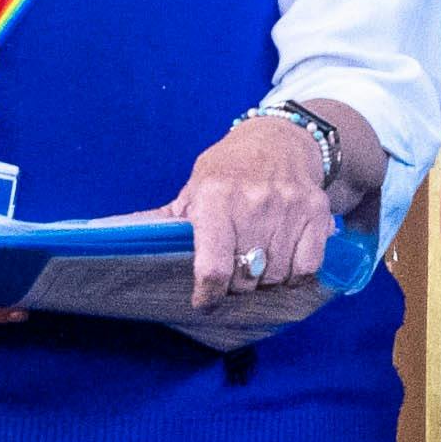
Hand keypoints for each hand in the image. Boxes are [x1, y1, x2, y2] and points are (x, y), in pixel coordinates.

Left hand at [170, 110, 339, 313]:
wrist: (280, 139)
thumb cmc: (230, 168)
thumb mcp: (195, 186)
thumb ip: (167, 219)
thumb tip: (124, 235)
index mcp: (216, 197)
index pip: (214, 267)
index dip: (208, 295)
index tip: (205, 302)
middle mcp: (253, 202)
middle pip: (245, 277)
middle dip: (236, 286)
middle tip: (231, 277)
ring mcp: (288, 207)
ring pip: (276, 276)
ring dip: (264, 282)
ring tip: (256, 267)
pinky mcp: (316, 212)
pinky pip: (307, 268)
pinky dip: (294, 276)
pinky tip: (283, 264)